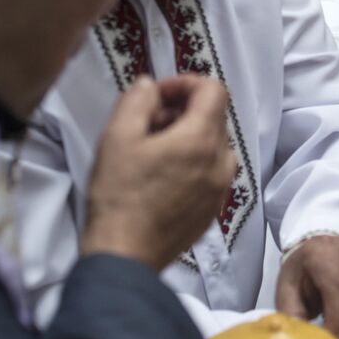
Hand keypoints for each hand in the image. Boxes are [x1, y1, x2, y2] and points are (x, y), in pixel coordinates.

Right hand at [81, 75, 236, 271]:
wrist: (124, 255)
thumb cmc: (118, 195)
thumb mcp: (117, 136)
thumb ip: (138, 100)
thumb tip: (151, 86)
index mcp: (202, 140)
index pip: (213, 90)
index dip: (184, 83)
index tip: (158, 96)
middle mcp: (221, 163)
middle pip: (213, 117)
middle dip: (181, 111)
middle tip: (147, 125)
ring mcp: (221, 189)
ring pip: (213, 146)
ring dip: (187, 138)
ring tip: (153, 152)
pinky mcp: (213, 210)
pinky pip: (211, 173)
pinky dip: (192, 163)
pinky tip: (161, 178)